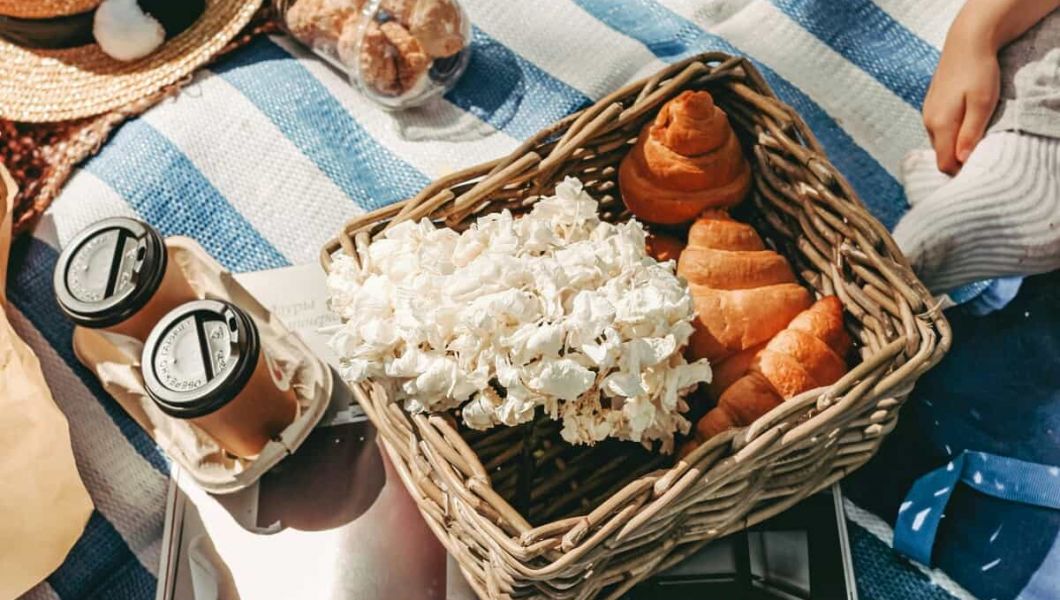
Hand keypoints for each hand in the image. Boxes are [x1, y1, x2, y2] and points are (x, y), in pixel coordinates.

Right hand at [922, 31, 999, 174]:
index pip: (944, 163)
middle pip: (941, 154)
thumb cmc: (978, 72)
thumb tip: (961, 160)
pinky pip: (938, 128)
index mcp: (939, 124)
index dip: (960, 170)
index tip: (978, 166)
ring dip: (955, 144)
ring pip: (940, 141)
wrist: (966, 42)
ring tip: (975, 133)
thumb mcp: (982, 103)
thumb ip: (970, 133)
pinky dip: (951, 132)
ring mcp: (927, 112)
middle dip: (958, 159)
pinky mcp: (931, 105)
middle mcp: (928, 122)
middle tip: (981, 151)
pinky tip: (966, 119)